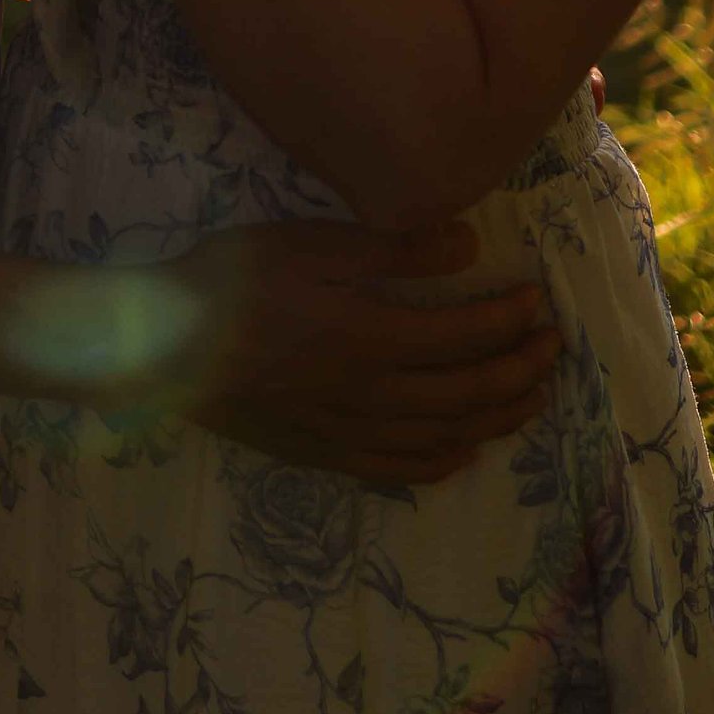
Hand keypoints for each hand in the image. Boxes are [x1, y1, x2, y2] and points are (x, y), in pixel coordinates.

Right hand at [174, 219, 560, 492]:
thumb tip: (469, 245)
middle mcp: (372, 394)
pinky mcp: (323, 456)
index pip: (467, 335)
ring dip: (497, 417)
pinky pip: (399, 470)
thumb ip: (393, 248)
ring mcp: (349, 433)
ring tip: (530, 398)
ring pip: (445, 435)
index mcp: (373, 336)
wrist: (160, 348)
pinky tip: (462, 451)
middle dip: (521, 370)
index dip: (511, 321)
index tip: (538, 302)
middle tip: (553, 349)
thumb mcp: (312, 243)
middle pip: (469, 391)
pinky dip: (443, 461)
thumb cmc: (234, 281)